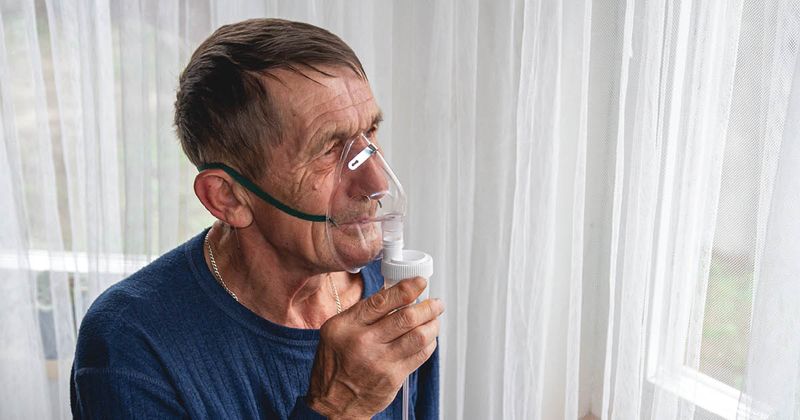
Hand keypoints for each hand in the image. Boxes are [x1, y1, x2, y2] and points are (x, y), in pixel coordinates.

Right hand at [306, 276, 443, 418]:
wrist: (332, 404)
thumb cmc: (335, 366)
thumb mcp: (336, 332)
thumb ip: (362, 314)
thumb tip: (394, 294)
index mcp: (345, 326)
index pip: (382, 301)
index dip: (406, 288)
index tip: (419, 283)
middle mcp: (362, 342)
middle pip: (406, 317)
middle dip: (428, 307)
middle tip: (435, 303)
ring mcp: (380, 361)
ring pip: (419, 335)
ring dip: (433, 324)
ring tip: (434, 319)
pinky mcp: (393, 377)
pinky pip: (420, 355)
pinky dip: (429, 343)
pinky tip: (428, 338)